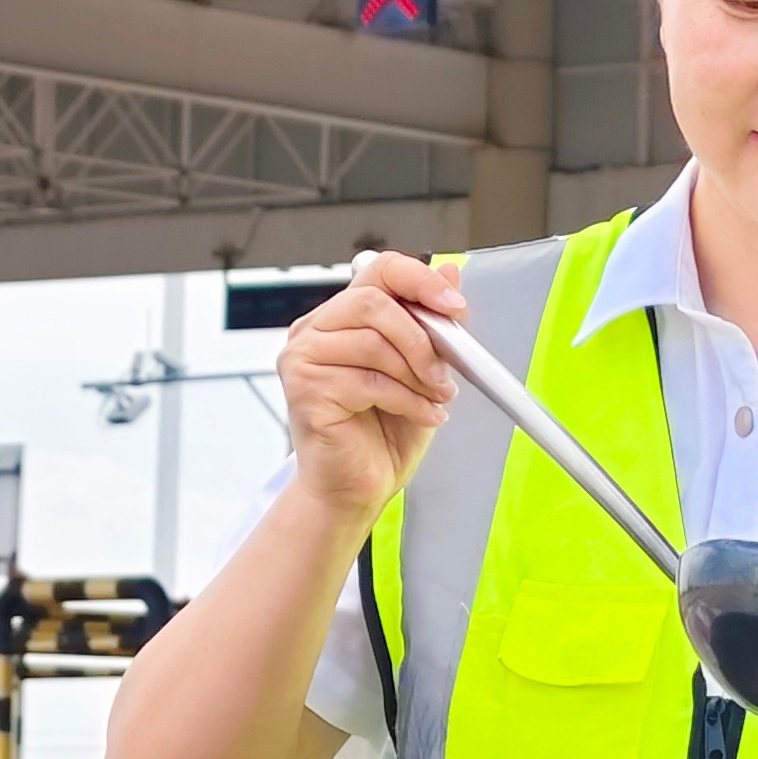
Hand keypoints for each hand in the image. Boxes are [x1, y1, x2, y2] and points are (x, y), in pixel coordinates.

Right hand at [275, 251, 465, 522]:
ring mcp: (303, 358)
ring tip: (435, 397)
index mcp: (342, 316)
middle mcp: (315, 330)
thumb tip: (452, 275)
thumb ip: (433, 325)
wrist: (356, 488)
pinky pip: (368, 381)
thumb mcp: (421, 371)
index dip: (420, 280)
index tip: (454, 305)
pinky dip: (408, 400)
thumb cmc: (381, 432)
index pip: (378, 270)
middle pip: (374, 302)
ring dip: (417, 373)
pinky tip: (424, 415)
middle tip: (444, 371)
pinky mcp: (305, 390)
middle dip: (422, 337)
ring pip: (373, 343)